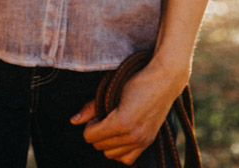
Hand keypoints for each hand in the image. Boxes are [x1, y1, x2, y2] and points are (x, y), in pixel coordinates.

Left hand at [70, 60, 185, 163]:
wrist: (165, 81)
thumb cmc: (138, 81)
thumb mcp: (111, 90)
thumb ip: (91, 108)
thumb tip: (73, 121)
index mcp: (122, 122)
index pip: (91, 136)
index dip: (89, 125)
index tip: (95, 114)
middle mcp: (133, 136)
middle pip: (100, 146)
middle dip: (96, 133)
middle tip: (103, 118)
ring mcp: (142, 141)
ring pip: (111, 154)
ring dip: (107, 142)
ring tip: (111, 126)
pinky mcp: (148, 142)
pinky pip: (127, 159)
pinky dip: (120, 150)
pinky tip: (119, 136)